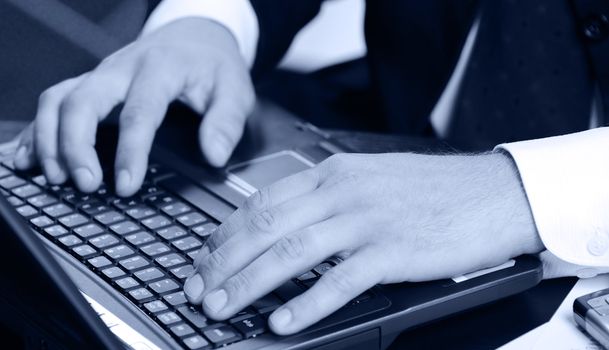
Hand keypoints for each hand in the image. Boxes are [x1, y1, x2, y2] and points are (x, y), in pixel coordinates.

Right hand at [13, 18, 254, 195]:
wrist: (194, 35)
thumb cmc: (213, 66)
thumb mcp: (234, 89)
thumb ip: (226, 121)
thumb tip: (214, 155)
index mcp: (160, 69)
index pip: (139, 111)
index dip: (129, 151)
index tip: (126, 186)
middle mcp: (122, 69)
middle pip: (83, 100)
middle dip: (75, 145)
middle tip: (85, 185)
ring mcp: (101, 75)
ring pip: (59, 99)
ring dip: (50, 140)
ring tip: (57, 178)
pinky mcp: (90, 83)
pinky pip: (53, 101)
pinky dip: (37, 130)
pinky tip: (31, 158)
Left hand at [185, 152, 543, 334]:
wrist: (492, 191)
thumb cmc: (431, 190)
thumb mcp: (370, 179)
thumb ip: (328, 199)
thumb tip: (287, 227)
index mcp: (333, 173)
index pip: (262, 201)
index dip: (226, 233)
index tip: (205, 257)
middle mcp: (343, 192)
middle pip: (266, 226)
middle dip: (224, 262)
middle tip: (198, 289)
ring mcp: (367, 219)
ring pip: (292, 251)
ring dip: (250, 283)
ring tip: (222, 307)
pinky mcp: (393, 250)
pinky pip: (340, 280)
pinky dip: (307, 303)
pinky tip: (283, 321)